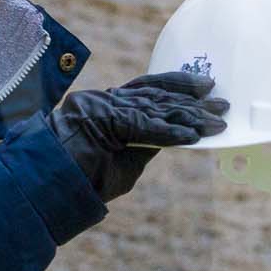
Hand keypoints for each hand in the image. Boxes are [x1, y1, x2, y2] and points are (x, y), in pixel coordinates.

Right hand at [50, 70, 227, 201]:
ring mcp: (102, 106)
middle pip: (156, 93)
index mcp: (107, 104)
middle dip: (192, 100)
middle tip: (221, 104)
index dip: (178, 84)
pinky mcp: (102, 120)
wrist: (48, 186)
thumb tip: (175, 136)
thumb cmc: (82, 179)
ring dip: (189, 116)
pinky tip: (192, 135)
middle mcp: (105, 99)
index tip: (205, 86)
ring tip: (216, 121)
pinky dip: (170, 131)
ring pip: (154, 106)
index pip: (148, 87)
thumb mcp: (123, 161)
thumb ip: (146, 144)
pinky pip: (145, 125)